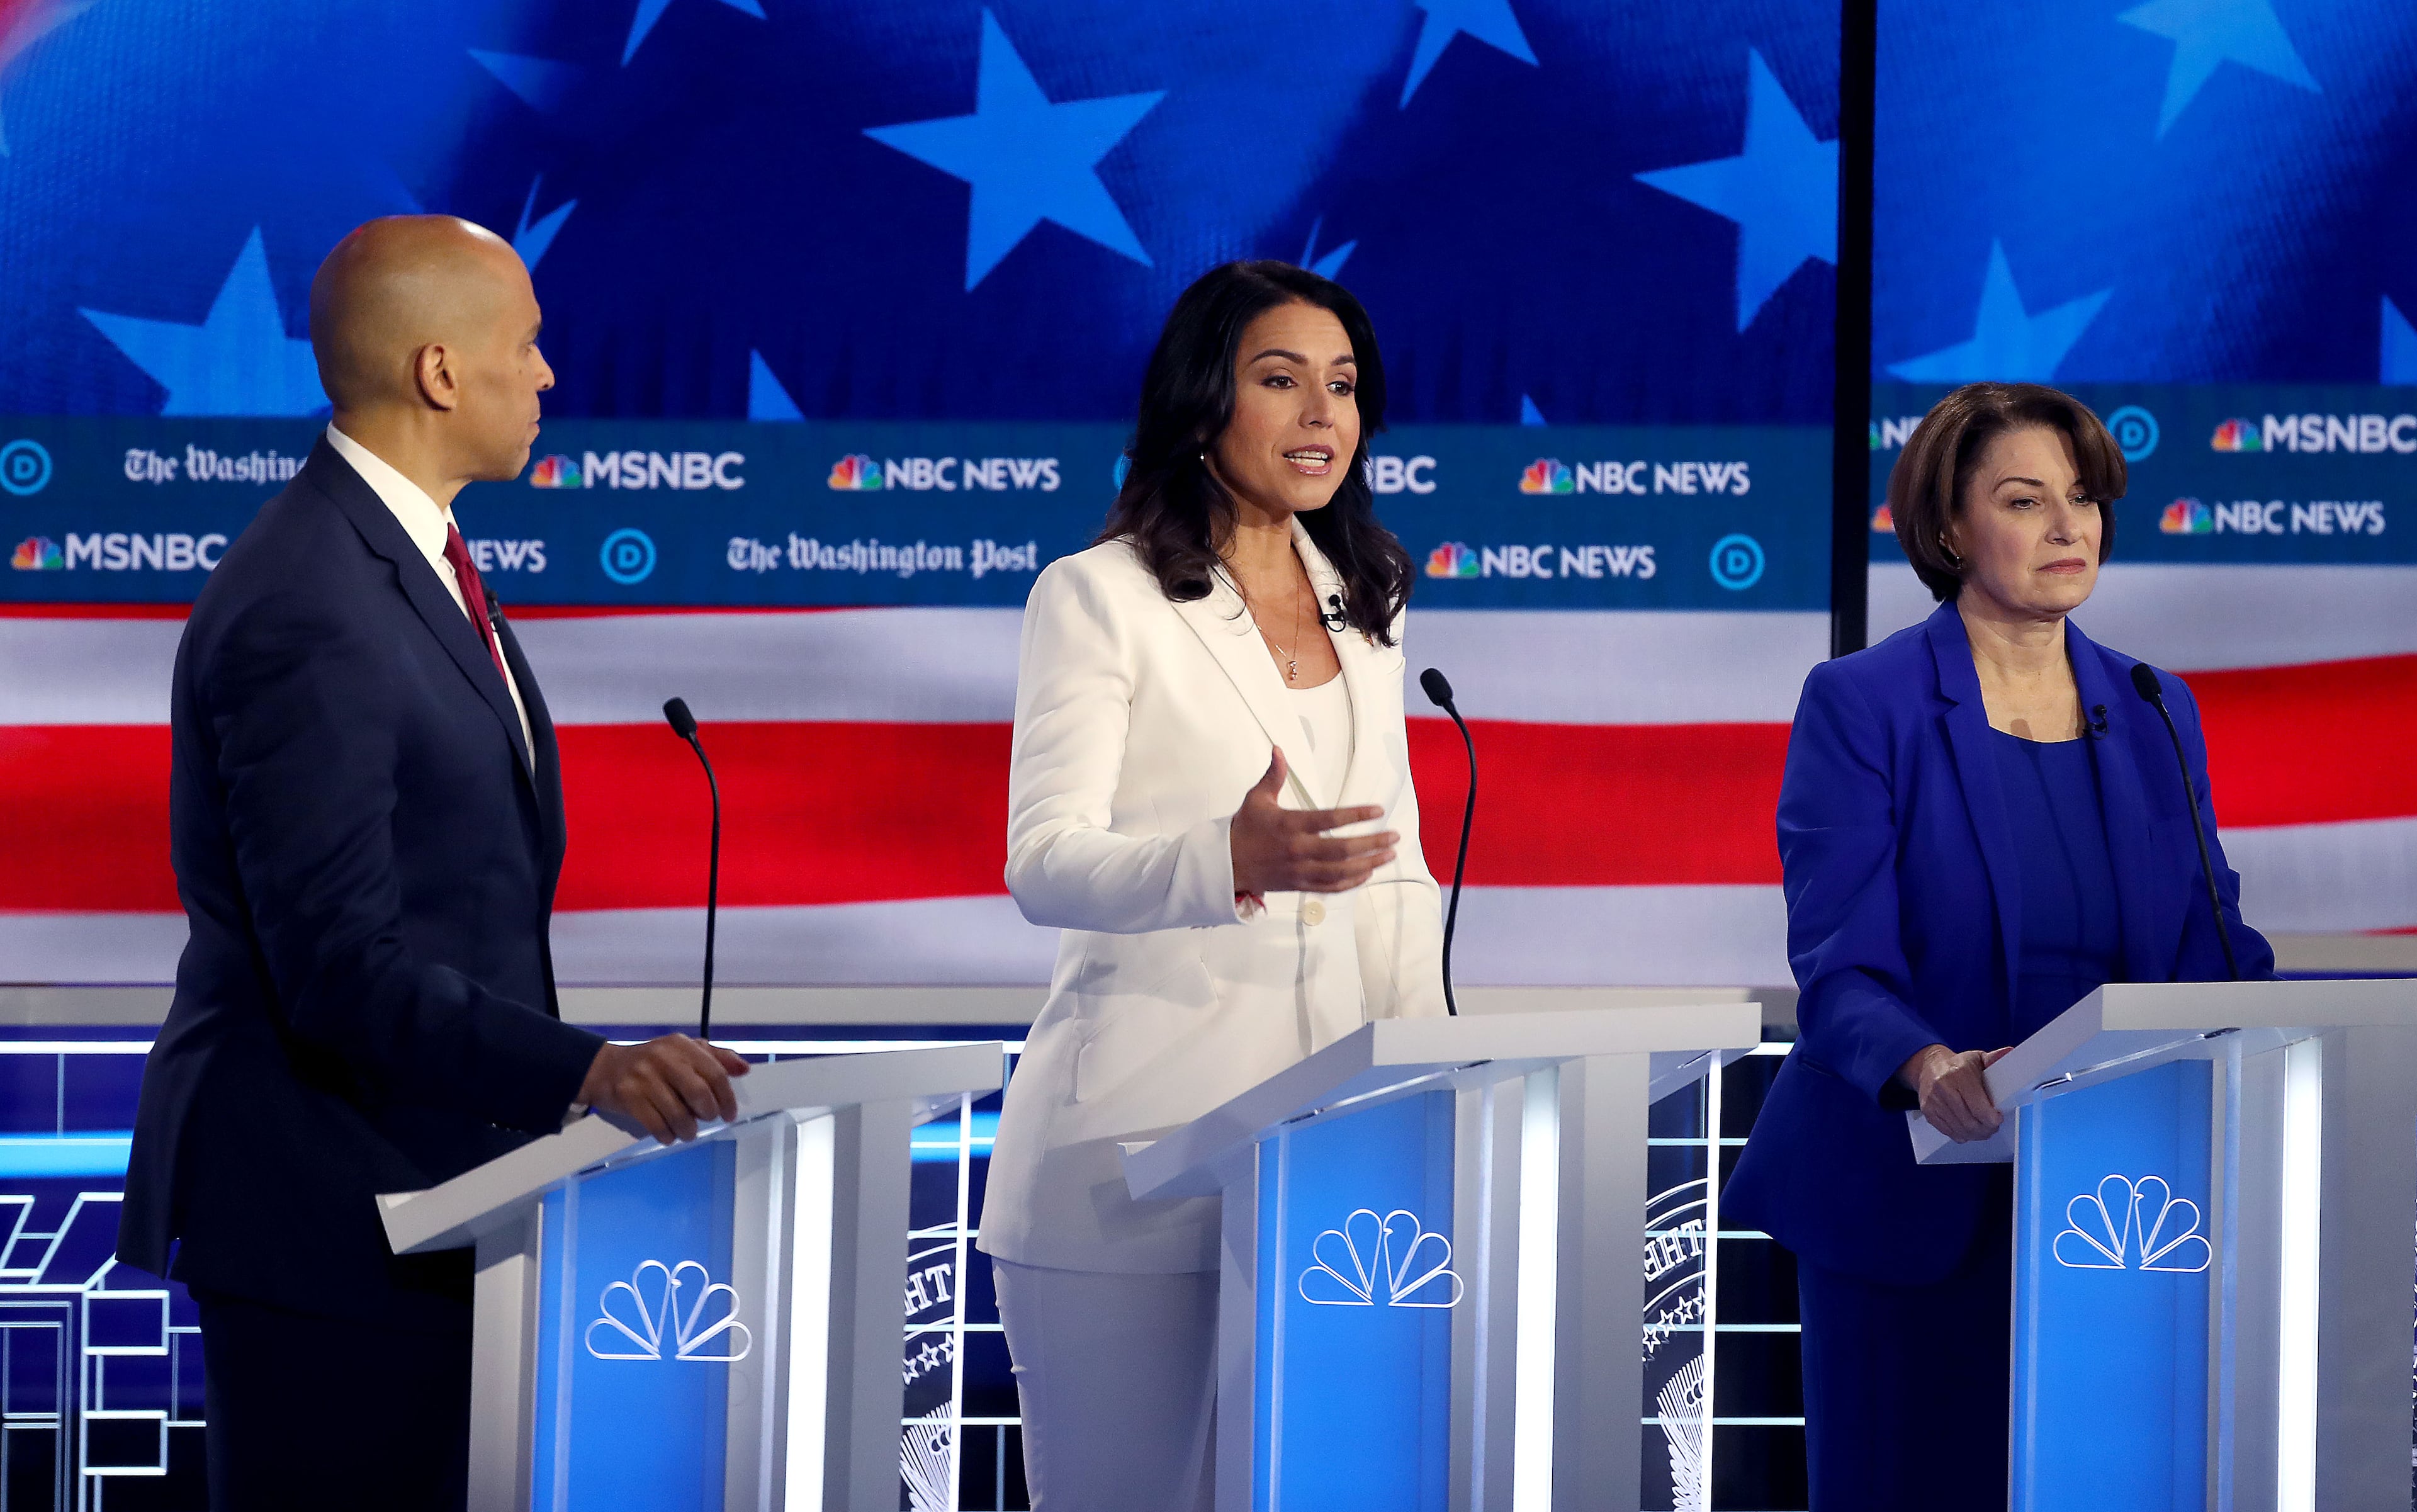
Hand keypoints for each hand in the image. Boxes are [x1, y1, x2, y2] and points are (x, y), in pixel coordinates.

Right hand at [577, 1035, 749, 1144]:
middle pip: (699, 1094)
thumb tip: (744, 1069)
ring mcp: (643, 1077)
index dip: (727, 1097)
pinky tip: (669, 1136)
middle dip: (708, 1114)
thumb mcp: (684, 1052)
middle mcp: (663, 1057)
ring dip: (688, 1130)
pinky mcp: (628, 1096)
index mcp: (682, 1045)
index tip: (729, 1114)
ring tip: (688, 1132)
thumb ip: (716, 1058)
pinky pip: (656, 1125)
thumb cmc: (654, 1062)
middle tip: (707, 1120)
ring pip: (678, 1114)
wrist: (606, 1069)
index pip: (715, 1073)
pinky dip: (667, 1135)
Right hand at [1229, 748, 1398, 895]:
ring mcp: (1299, 870)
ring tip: (1389, 855)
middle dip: (1372, 844)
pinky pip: (1330, 887)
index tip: (1378, 811)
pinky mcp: (1299, 885)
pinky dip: (1351, 882)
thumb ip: (1273, 775)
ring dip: (1368, 864)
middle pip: (1342, 850)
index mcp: (1290, 825)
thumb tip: (1278, 749)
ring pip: (1340, 871)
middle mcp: (1298, 849)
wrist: (1225, 864)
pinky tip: (1367, 873)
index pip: (1329, 819)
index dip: (1356, 815)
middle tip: (1394, 837)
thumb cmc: (1244, 828)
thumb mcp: (1256, 798)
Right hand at [1899, 1043, 2011, 1142]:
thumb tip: (2009, 1053)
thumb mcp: (1976, 1058)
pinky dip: (1962, 1135)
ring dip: (1976, 1134)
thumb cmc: (1956, 1065)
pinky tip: (1969, 1130)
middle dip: (1986, 1129)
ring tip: (1984, 1129)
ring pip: (1961, 1130)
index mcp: (1958, 1075)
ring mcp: (1934, 1103)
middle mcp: (1943, 1089)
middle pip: (1970, 1122)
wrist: (1927, 1066)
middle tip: (1993, 1126)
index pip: (1978, 1107)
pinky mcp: (1928, 1112)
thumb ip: (1994, 1058)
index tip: (1998, 1118)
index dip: (1992, 1119)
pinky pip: (1949, 1132)